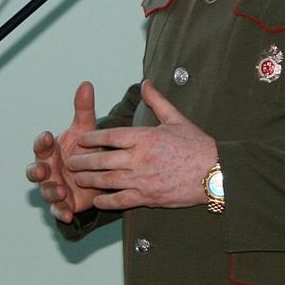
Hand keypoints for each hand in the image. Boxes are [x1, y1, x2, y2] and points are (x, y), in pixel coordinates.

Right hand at [26, 81, 100, 222]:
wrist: (96, 171)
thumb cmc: (84, 147)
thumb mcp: (85, 128)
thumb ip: (84, 109)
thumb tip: (86, 84)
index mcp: (51, 150)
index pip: (41, 145)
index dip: (42, 142)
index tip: (48, 137)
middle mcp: (48, 169)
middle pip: (35, 171)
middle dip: (38, 171)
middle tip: (44, 169)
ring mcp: (54, 187)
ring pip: (46, 191)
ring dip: (51, 191)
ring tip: (60, 190)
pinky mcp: (64, 203)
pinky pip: (58, 210)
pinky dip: (61, 212)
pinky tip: (67, 213)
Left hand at [67, 80, 216, 210]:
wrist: (214, 173)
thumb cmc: (196, 145)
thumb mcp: (176, 118)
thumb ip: (157, 101)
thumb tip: (146, 83)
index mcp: (145, 138)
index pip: (110, 137)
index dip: (92, 138)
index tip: (80, 139)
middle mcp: (139, 159)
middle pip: (102, 160)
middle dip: (83, 161)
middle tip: (70, 162)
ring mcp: (142, 180)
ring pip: (107, 181)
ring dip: (90, 180)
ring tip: (78, 179)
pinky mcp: (147, 197)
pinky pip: (120, 201)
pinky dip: (106, 201)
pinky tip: (97, 201)